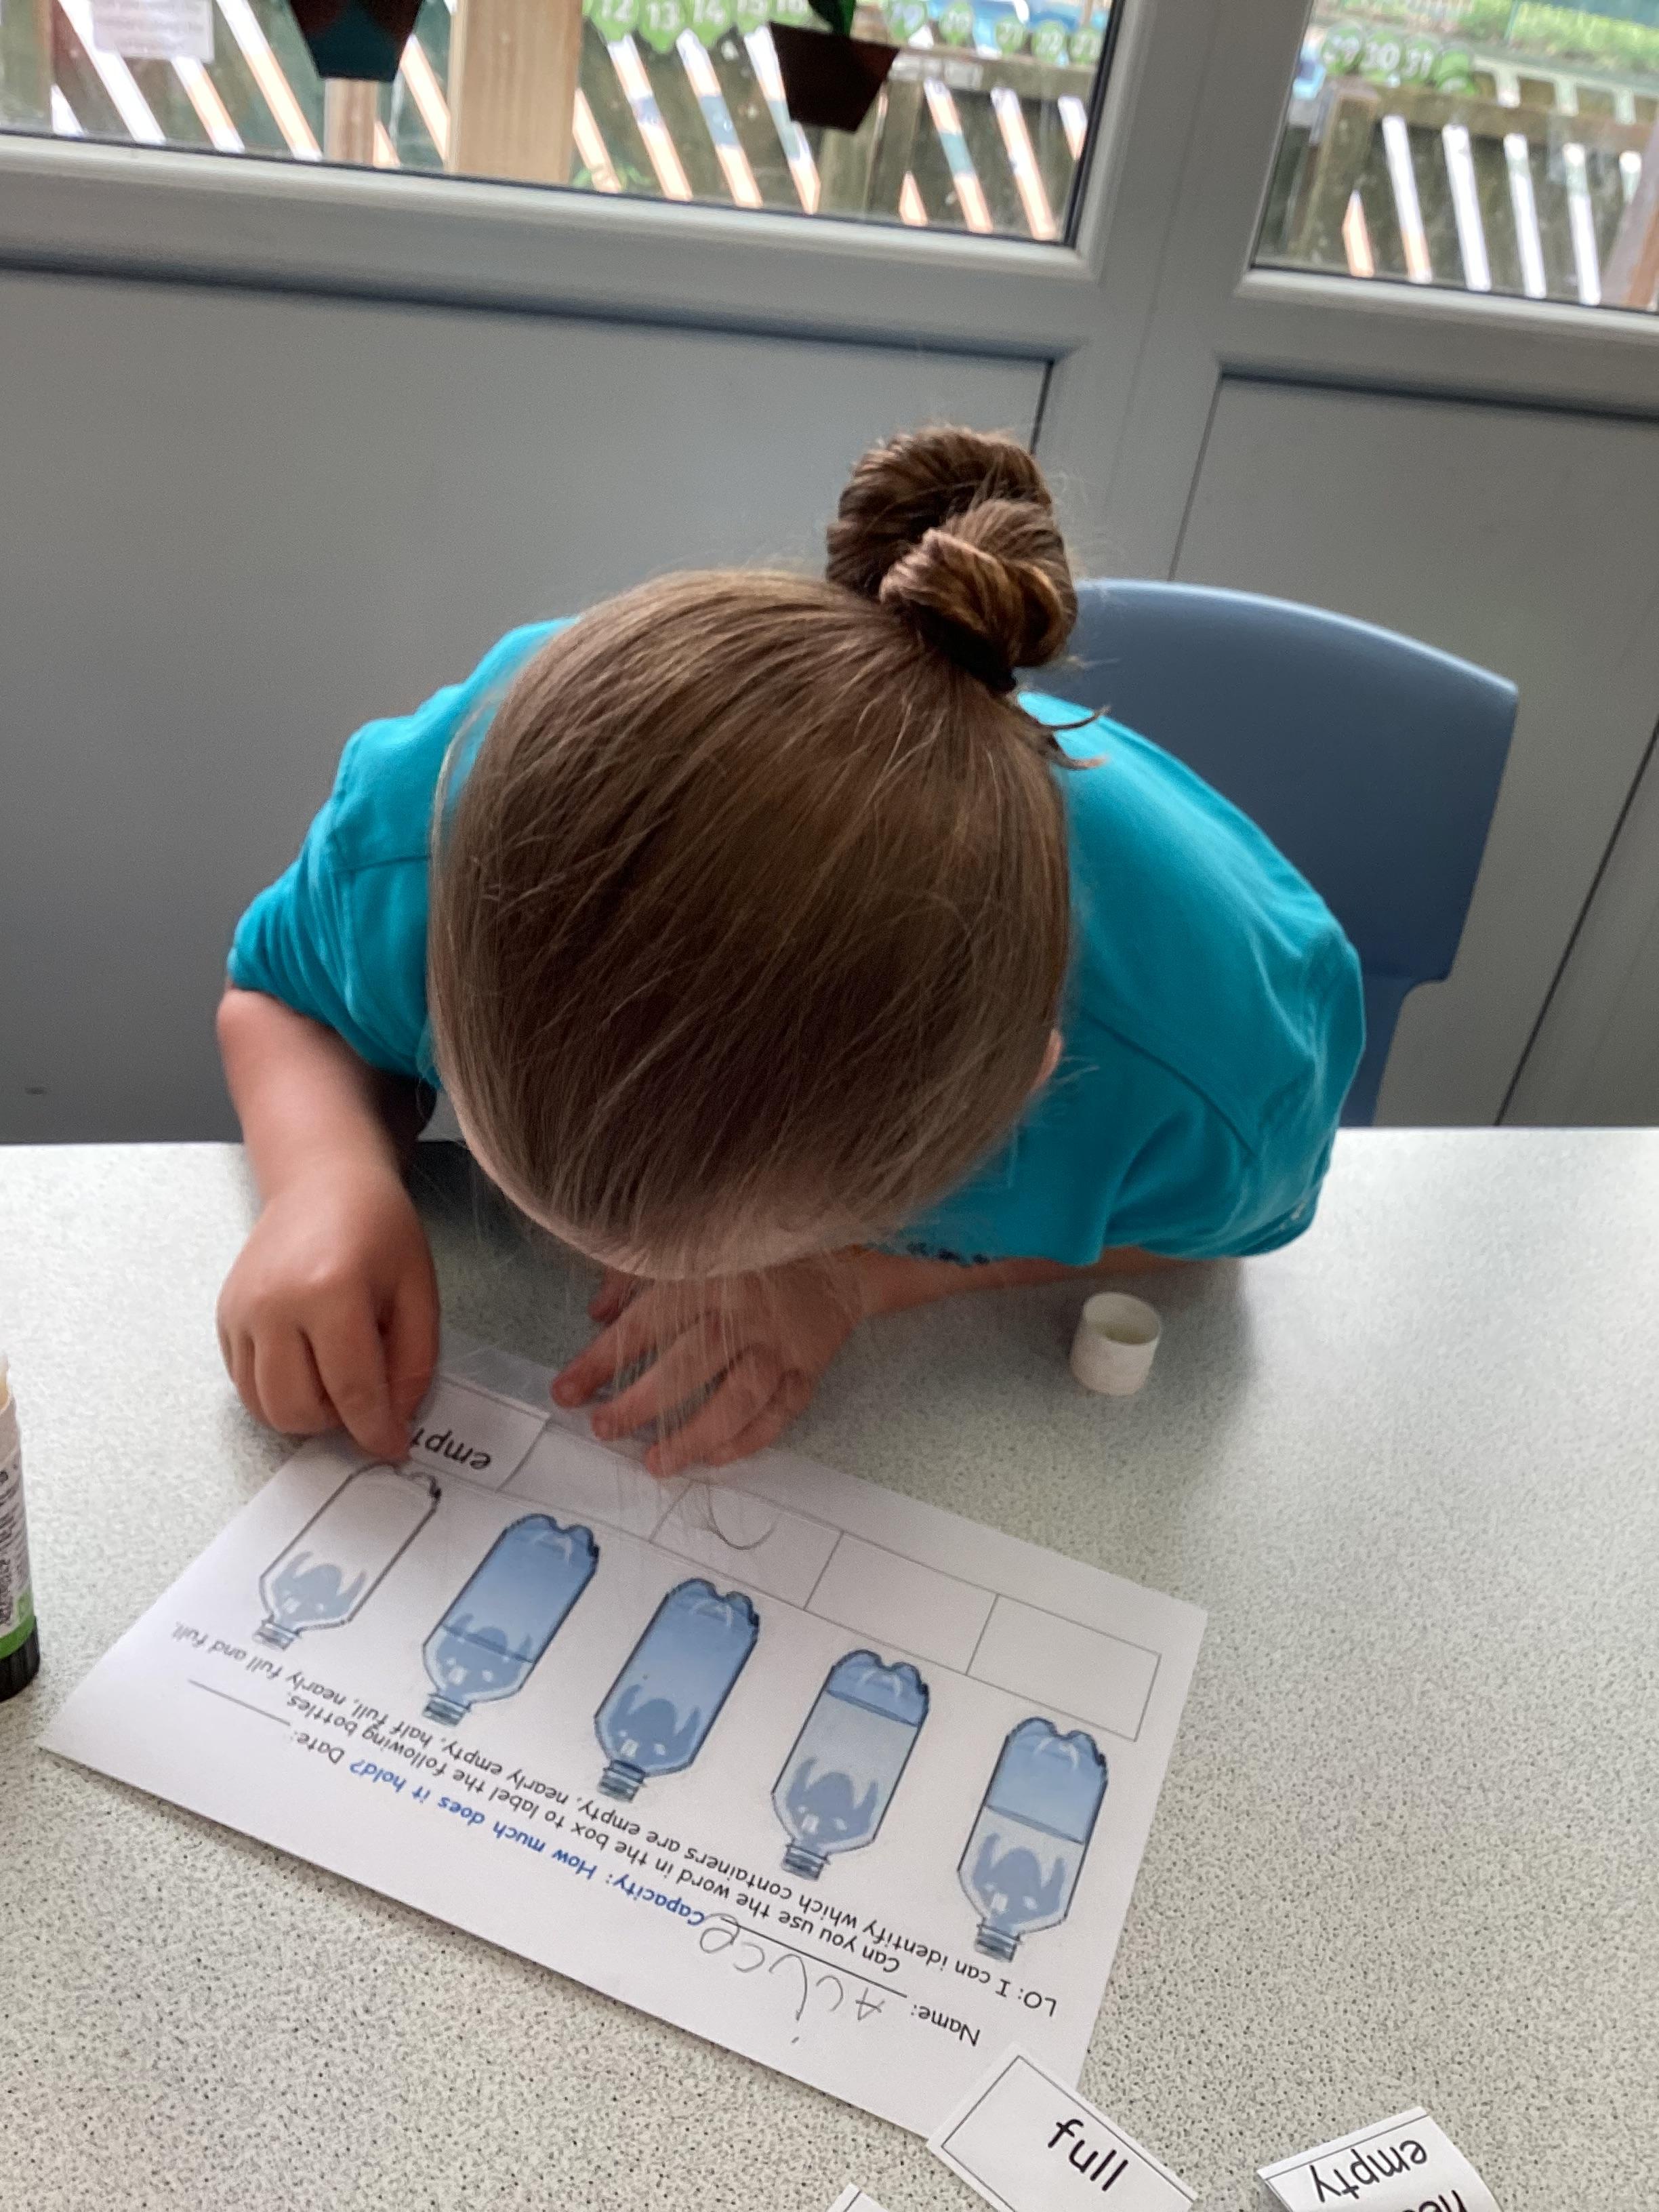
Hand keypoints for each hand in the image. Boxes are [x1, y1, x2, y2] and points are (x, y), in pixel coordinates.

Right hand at [217, 1161, 438, 1460]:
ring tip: (336, 1379)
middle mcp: (274, 1305)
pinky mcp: (224, 1317)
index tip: (394, 1447)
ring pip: (264, 1406)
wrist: (322, 1182)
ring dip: (304, 1413)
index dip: (377, 1430)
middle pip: (297, 1409)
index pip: (352, 1390)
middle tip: (365, 1395)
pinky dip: (278, 1391)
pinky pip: (245, 1384)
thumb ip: (414, 1361)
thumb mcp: (418, 1289)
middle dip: (337, 1422)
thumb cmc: (379, 1230)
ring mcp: (241, 1312)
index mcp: (331, 1292)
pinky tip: (308, 1360)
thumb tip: (394, 1420)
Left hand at [551, 1254, 867, 1474]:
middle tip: (605, 1429)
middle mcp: (744, 1312)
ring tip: (657, 1464)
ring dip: (696, 1435)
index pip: (644, 1323)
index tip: (566, 1392)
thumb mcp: (690, 1244)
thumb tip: (596, 1316)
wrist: (834, 1258)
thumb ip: (636, 1274)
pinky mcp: (808, 1368)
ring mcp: (780, 1343)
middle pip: (690, 1363)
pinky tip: (715, 1458)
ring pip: (738, 1397)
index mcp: (709, 1276)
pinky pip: (780, 1413)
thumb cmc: (750, 1251)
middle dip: (643, 1402)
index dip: (601, 1360)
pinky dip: (749, 1440)